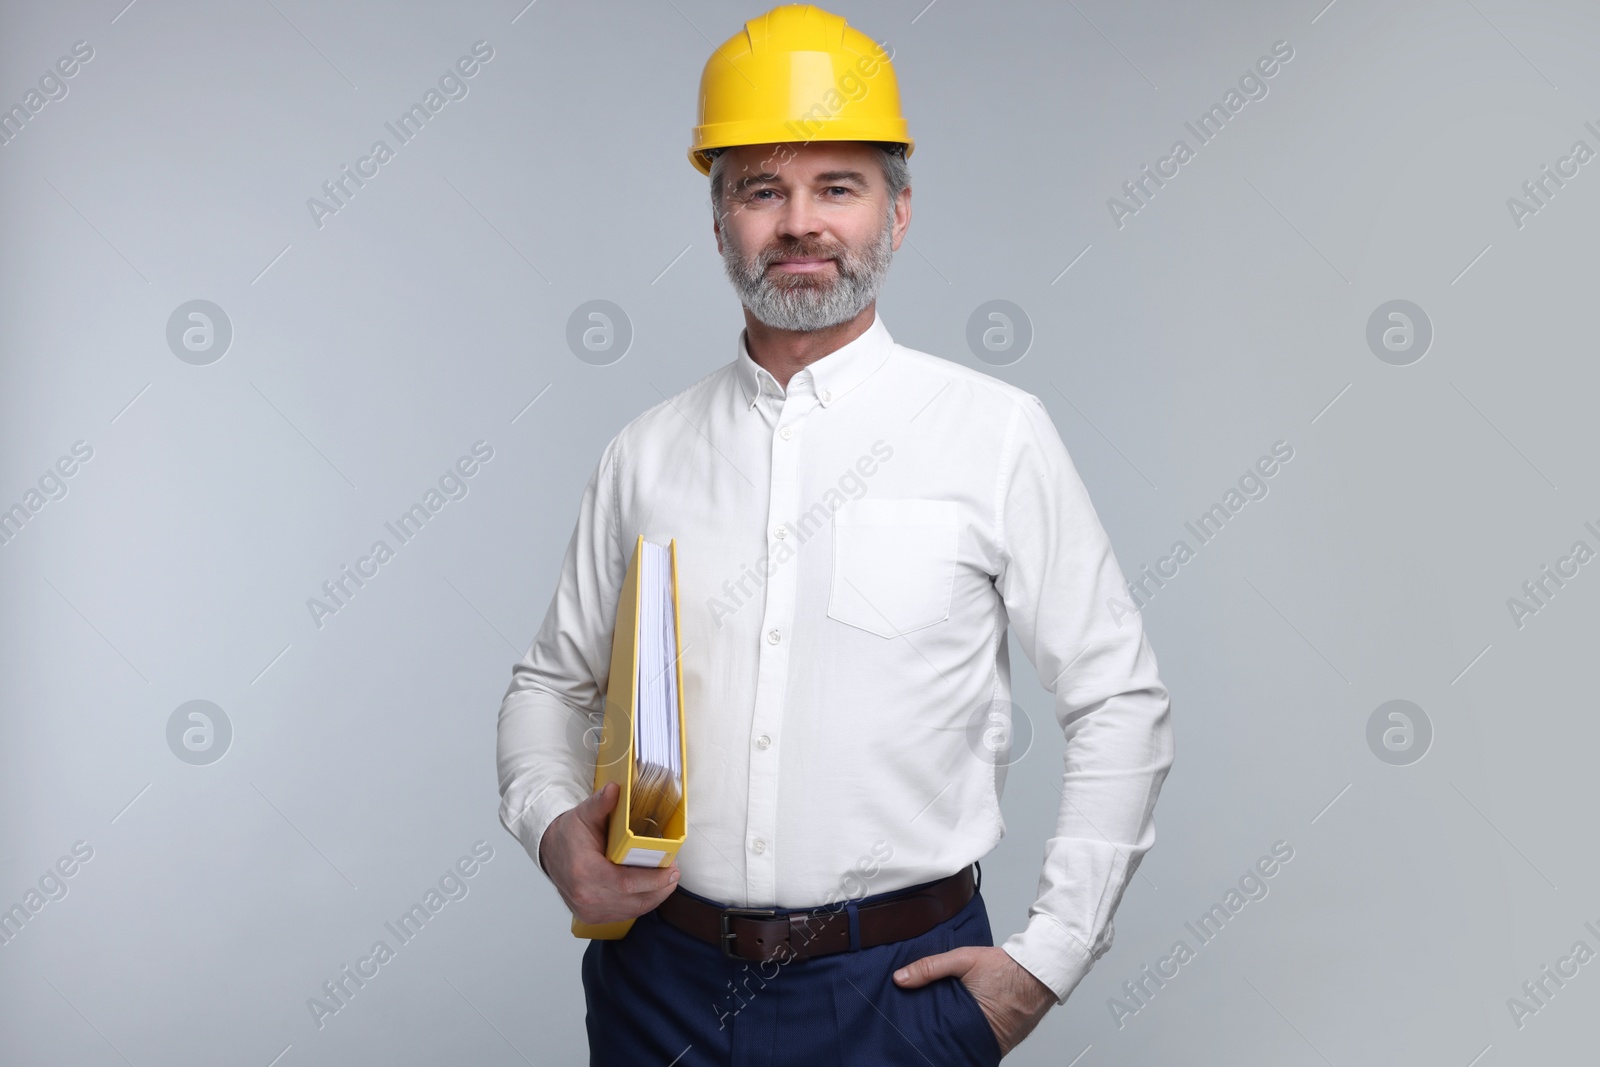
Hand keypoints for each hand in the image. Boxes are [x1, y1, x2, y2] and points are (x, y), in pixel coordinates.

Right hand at [539, 781, 680, 924]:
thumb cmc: (568, 834)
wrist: (550, 852)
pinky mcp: (592, 916)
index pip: (625, 883)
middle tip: (675, 872)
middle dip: (660, 887)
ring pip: (632, 910)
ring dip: (654, 896)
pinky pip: (625, 914)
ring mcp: (588, 910)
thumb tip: (616, 789)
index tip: (672, 869)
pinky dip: (641, 903)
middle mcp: (585, 896)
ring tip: (668, 880)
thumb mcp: (583, 814)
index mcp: (584, 871)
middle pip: (633, 899)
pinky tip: (652, 890)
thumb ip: (601, 803)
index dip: (653, 879)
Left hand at [894, 945, 1054, 1056]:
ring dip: (960, 1036)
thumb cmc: (1004, 966)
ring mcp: (999, 1043)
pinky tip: (967, 1026)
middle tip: (929, 1028)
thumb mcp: (963, 959)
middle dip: (943, 1036)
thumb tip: (900, 978)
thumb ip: (930, 967)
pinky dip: (976, 1036)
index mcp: (970, 1020)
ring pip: (970, 1044)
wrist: (1040, 970)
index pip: (941, 1038)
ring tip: (947, 1027)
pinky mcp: (1008, 1042)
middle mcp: (985, 1037)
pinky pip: (986, 1043)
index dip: (929, 1035)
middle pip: (955, 1043)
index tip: (917, 1031)